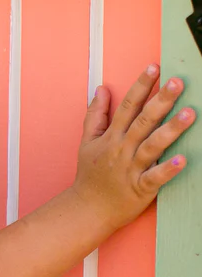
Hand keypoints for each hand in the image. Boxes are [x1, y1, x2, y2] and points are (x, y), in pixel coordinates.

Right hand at [73, 65, 194, 233]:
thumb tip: (101, 89)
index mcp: (111, 137)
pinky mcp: (140, 188)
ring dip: (171, 129)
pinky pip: (156, 177)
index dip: (141, 86)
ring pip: (153, 145)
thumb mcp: (87, 142)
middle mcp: (122, 149)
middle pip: (143, 121)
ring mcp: (131, 168)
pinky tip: (183, 159)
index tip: (154, 67)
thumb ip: (95, 115)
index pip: (128, 106)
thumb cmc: (90, 175)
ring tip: (190, 113)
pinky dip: (168, 169)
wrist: (88, 209)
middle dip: (160, 100)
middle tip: (177, 82)